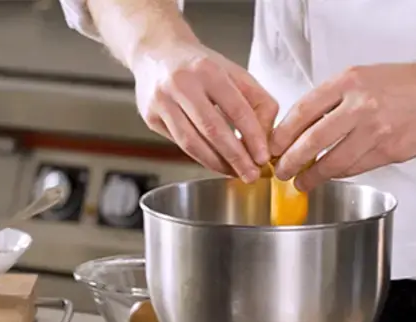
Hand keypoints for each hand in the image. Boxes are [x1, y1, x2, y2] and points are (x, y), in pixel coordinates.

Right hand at [132, 41, 277, 181]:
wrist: (156, 52)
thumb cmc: (201, 67)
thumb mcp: (234, 73)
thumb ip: (258, 102)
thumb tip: (265, 139)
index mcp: (208, 70)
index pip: (236, 108)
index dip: (252, 136)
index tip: (263, 157)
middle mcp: (182, 84)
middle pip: (213, 129)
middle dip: (235, 157)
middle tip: (251, 175)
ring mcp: (162, 101)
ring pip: (192, 142)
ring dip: (216, 163)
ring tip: (234, 173)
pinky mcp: (150, 116)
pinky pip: (179, 144)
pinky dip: (200, 157)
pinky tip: (215, 163)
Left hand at [270, 62, 415, 190]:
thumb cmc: (400, 84)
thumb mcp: (360, 77)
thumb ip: (331, 100)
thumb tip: (299, 128)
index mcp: (349, 82)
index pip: (303, 111)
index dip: (283, 134)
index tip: (273, 147)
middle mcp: (361, 105)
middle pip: (313, 140)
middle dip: (291, 161)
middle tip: (281, 171)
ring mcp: (377, 130)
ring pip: (335, 162)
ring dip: (314, 175)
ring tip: (303, 181)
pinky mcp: (390, 151)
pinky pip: (356, 168)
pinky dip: (340, 174)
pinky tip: (331, 175)